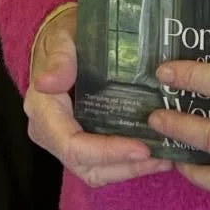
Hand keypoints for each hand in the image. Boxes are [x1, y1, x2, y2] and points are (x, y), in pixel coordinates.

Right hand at [25, 8, 173, 188]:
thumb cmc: (63, 37)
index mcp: (44, 111)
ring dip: (130, 169)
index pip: (73, 145)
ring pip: (96, 171)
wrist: (63, 40)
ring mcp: (66, 139)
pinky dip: (127, 164)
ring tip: (165, 159)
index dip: (107, 152)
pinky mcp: (81, 139)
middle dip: (125, 166)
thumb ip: (59, 58)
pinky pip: (102, 163)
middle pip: (86, 166)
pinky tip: (156, 154)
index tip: (142, 148)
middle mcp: (51, 132)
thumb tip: (48, 83)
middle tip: (162, 157)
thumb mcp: (62, 38)